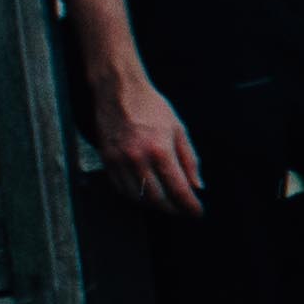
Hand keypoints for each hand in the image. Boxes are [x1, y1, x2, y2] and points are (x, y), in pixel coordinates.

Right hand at [79, 64, 201, 218]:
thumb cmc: (152, 108)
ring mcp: (119, 161)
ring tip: (167, 203)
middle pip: (157, 199)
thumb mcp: (179, 130)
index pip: (178, 189)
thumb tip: (198, 186)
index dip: (190, 205)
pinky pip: (120, 189)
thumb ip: (190, 160)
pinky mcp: (106, 160)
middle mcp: (138, 159)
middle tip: (183, 209)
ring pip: (138, 197)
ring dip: (155, 205)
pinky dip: (135, 197)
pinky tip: (146, 194)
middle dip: (174, 209)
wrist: (119, 91)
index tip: (197, 212)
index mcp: (161, 150)